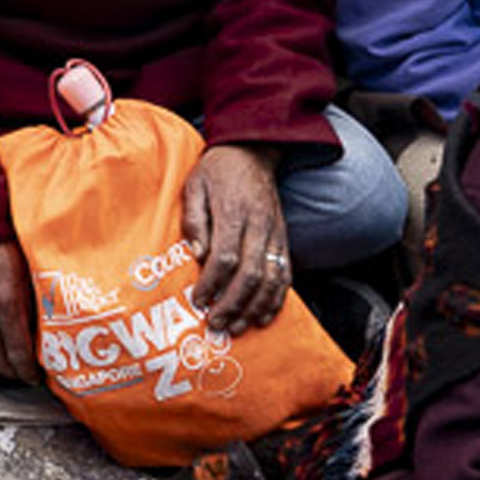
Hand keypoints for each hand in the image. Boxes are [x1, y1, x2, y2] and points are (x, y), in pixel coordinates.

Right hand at [0, 239, 38, 380]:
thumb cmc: (4, 240)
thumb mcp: (29, 270)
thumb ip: (35, 301)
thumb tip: (47, 327)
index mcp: (6, 303)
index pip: (18, 352)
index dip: (28, 371)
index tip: (37, 377)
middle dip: (12, 372)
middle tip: (24, 375)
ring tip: (6, 365)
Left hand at [181, 145, 293, 333]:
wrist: (252, 152)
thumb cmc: (217, 171)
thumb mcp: (194, 185)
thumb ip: (194, 219)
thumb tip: (196, 254)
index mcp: (234, 212)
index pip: (226, 256)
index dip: (212, 282)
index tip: (198, 300)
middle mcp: (259, 226)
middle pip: (251, 274)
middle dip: (232, 304)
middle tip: (216, 324)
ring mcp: (275, 235)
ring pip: (272, 280)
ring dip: (254, 308)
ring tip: (237, 327)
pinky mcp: (283, 240)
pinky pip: (285, 275)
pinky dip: (276, 300)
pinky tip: (262, 316)